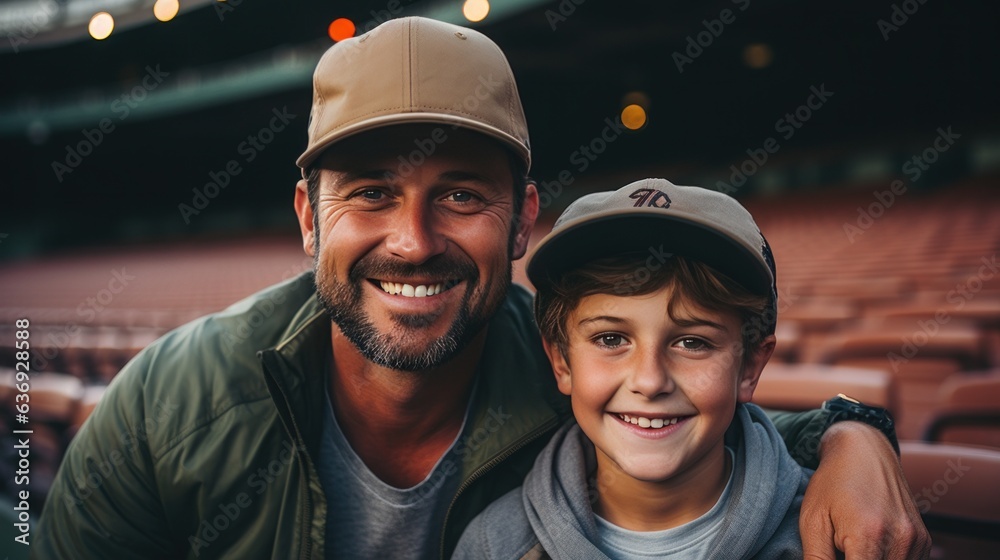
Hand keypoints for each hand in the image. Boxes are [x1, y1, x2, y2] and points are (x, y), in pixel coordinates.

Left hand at [800, 421, 930, 558]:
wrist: (864, 451)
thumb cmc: (832, 484)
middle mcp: (899, 539)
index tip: (835, 553)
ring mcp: (915, 541)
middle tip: (841, 546)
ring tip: (852, 546)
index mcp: (868, 535)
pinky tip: (869, 545)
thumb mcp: (813, 521)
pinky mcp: (923, 540)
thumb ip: (817, 559)